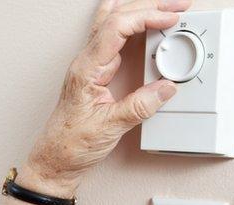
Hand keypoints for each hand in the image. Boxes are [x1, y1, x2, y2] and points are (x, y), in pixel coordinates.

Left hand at [23, 0, 190, 195]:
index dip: (145, 17)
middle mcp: (85, 62)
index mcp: (86, 69)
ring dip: (140, 11)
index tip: (170, 19)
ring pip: (113, 22)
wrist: (55, 160)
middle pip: (116, 16)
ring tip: (166, 8)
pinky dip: (132, 25)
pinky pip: (113, 37)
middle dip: (149, 6)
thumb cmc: (70, 145)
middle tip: (178, 5)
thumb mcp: (110, 127)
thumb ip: (140, 106)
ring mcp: (89, 65)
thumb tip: (166, 88)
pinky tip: (144, 23)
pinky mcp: (95, 71)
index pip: (116, 27)